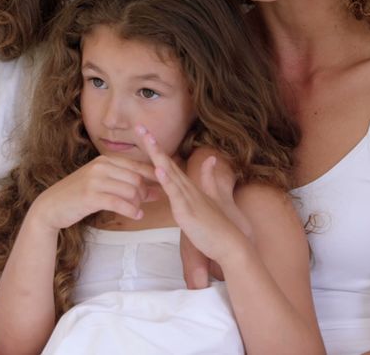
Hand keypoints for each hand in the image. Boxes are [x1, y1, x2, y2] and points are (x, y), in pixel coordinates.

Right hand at [30, 154, 160, 230]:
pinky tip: (137, 216)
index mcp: (104, 161)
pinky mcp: (91, 196)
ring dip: (139, 202)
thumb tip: (151, 188)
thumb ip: (122, 181)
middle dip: (147, 191)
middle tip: (151, 200)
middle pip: (136, 178)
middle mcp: (101, 167)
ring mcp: (95, 180)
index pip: (136, 165)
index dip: (152, 176)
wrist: (51, 206)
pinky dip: (132, 210)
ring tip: (139, 210)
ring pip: (130, 190)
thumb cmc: (78, 196)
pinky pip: (120, 203)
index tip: (164, 185)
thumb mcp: (99, 182)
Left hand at [138, 126, 250, 264]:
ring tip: (147, 139)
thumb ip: (209, 178)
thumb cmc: (218, 225)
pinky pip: (175, 194)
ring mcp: (187, 198)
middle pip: (166, 161)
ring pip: (169, 172)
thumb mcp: (211, 198)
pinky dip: (167, 180)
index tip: (144, 132)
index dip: (156, 148)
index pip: (169, 163)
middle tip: (139, 126)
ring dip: (157, 155)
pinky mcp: (187, 210)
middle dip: (152, 144)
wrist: (230, 243)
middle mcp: (187, 188)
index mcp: (188, 186)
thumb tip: (211, 159)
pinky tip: (159, 169)